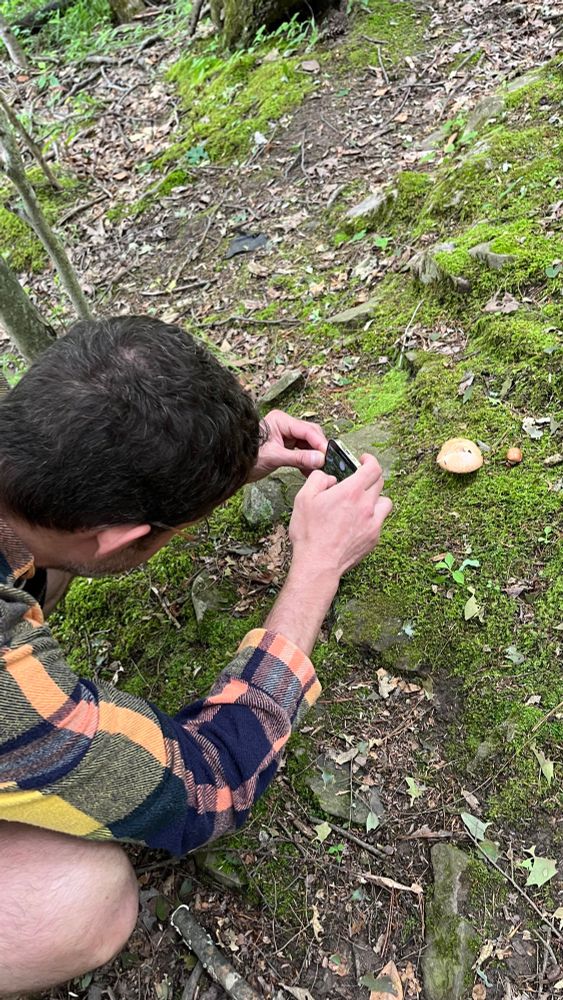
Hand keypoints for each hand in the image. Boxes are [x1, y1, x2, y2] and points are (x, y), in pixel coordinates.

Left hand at [247, 409, 327, 482]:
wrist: (231, 466)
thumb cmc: (247, 457)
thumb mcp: (275, 458)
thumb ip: (298, 458)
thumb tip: (319, 459)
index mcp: (280, 421)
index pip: (307, 429)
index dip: (319, 442)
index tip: (328, 454)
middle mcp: (284, 426)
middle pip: (310, 435)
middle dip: (318, 449)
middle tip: (326, 462)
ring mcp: (285, 436)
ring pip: (307, 445)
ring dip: (313, 457)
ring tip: (319, 469)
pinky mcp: (285, 447)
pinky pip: (301, 453)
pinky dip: (306, 462)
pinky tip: (310, 472)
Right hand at [288, 455, 391, 580]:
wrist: (318, 563)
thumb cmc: (309, 532)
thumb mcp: (304, 498)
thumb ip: (318, 480)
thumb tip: (330, 478)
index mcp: (351, 491)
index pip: (373, 468)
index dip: (370, 460)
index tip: (363, 460)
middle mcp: (366, 505)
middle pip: (380, 482)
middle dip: (370, 477)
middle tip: (359, 480)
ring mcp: (373, 522)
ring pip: (385, 501)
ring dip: (375, 498)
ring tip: (362, 503)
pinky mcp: (374, 537)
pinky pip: (379, 521)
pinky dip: (372, 517)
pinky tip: (358, 522)